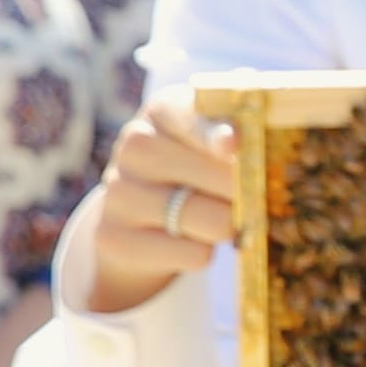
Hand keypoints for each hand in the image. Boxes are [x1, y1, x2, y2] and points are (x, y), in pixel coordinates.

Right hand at [75, 99, 238, 318]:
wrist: (136, 218)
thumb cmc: (194, 168)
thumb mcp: (212, 140)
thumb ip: (241, 133)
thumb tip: (242, 146)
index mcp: (163, 111)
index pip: (191, 118)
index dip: (214, 133)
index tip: (231, 144)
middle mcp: (135, 145)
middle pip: (221, 177)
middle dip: (248, 193)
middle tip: (251, 197)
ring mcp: (119, 192)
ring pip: (213, 221)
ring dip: (229, 226)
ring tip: (217, 216)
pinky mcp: (114, 237)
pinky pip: (195, 255)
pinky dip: (204, 252)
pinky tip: (189, 239)